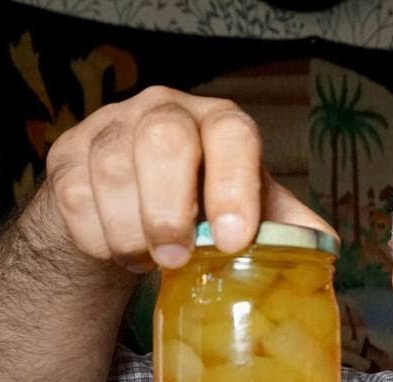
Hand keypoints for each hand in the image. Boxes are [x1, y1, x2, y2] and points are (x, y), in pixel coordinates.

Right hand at [37, 85, 335, 271]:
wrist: (128, 212)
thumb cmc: (199, 209)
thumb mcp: (246, 212)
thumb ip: (284, 227)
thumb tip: (325, 249)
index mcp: (220, 123)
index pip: (231, 134)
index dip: (233, 186)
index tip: (233, 240)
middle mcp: (165, 111)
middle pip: (163, 141)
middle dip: (170, 211)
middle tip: (175, 259)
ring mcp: (111, 127)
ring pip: (112, 173)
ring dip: (131, 233)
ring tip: (149, 259)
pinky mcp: (67, 153)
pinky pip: (74, 199)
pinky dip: (98, 238)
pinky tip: (117, 248)